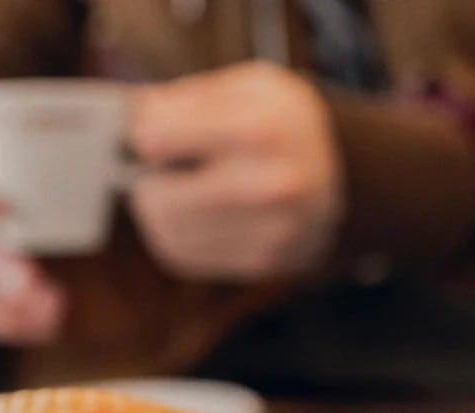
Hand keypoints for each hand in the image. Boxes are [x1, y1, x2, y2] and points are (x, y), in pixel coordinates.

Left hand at [129, 62, 343, 280]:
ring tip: (183, 188)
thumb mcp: (247, 86)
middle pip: (159, 198)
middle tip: (160, 168)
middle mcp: (270, 186)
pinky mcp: (260, 263)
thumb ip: (187, 99)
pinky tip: (199, 215)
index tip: (149, 136)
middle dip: (148, 180)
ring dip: (161, 210)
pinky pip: (186, 255)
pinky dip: (179, 234)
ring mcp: (269, 233)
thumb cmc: (283, 124)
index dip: (144, 137)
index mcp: (262, 129)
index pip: (160, 140)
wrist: (339, 174)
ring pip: (168, 231)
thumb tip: (134, 123)